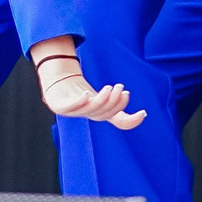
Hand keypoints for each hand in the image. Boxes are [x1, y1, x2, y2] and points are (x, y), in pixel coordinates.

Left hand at [29, 41, 144, 129]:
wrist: (57, 83)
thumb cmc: (81, 94)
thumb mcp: (102, 99)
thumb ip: (118, 108)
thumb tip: (143, 116)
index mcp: (96, 114)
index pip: (114, 118)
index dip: (127, 117)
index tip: (142, 111)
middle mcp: (86, 114)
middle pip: (102, 113)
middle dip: (113, 102)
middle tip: (121, 87)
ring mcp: (72, 111)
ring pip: (90, 109)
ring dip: (101, 100)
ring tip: (109, 87)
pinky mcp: (59, 105)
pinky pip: (69, 107)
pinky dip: (79, 102)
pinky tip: (86, 94)